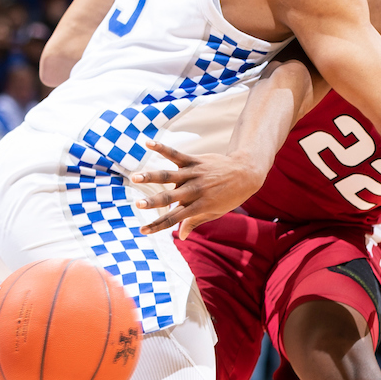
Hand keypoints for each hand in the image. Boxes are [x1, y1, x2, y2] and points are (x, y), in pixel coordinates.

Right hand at [130, 140, 260, 237]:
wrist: (245, 173)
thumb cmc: (229, 196)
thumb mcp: (214, 213)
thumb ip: (195, 223)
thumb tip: (180, 236)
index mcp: (198, 206)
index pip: (174, 219)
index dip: (157, 226)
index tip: (142, 231)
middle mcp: (194, 191)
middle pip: (169, 198)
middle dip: (152, 202)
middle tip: (137, 205)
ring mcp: (194, 174)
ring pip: (169, 176)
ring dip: (150, 176)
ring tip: (135, 177)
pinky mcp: (194, 161)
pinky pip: (175, 154)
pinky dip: (161, 148)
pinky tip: (148, 143)